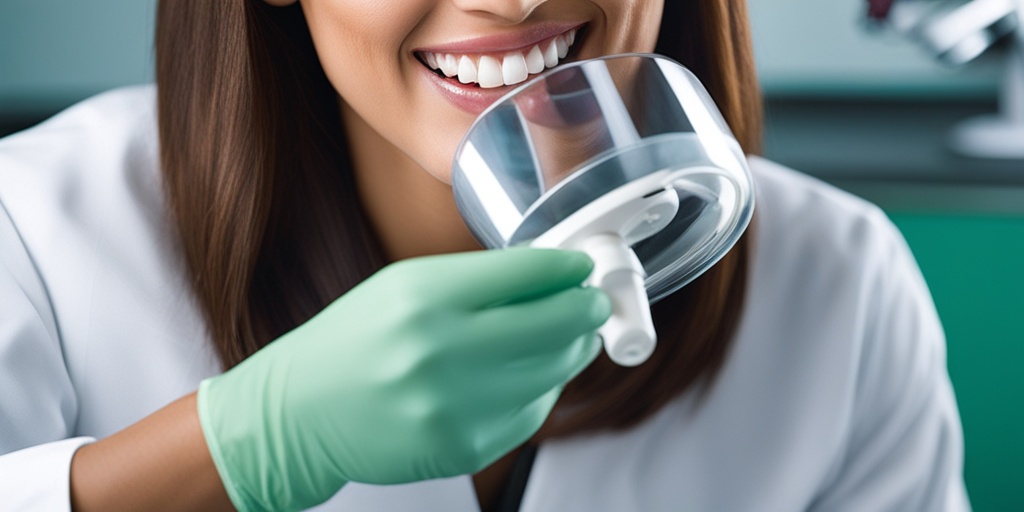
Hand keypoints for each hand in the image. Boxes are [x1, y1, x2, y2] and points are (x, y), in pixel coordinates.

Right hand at [196, 248, 610, 510]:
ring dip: (571, 351)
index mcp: (425, 297)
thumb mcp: (404, 286)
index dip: (568, 267)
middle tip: (593, 303)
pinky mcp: (463, 446)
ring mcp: (454, 405)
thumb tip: (550, 276)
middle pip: (554, 324)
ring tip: (569, 338)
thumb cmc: (353, 342)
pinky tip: (531, 376)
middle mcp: (442, 350)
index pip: (527, 273)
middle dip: (585, 309)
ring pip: (552, 373)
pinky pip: (530, 414)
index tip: (582, 266)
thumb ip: (476, 280)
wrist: (301, 412)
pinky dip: (541, 391)